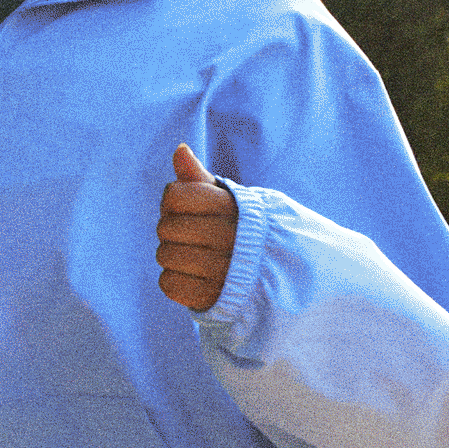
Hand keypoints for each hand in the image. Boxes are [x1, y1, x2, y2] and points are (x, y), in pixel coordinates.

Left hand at [156, 139, 236, 312]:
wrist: (284, 276)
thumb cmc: (246, 232)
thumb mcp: (232, 201)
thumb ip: (201, 179)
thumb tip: (179, 150)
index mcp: (233, 208)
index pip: (175, 195)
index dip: (172, 201)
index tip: (187, 209)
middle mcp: (230, 237)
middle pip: (165, 227)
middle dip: (171, 230)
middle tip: (192, 236)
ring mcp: (222, 270)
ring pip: (164, 255)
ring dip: (172, 256)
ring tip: (194, 257)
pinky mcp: (213, 298)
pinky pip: (168, 283)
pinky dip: (174, 280)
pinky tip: (194, 277)